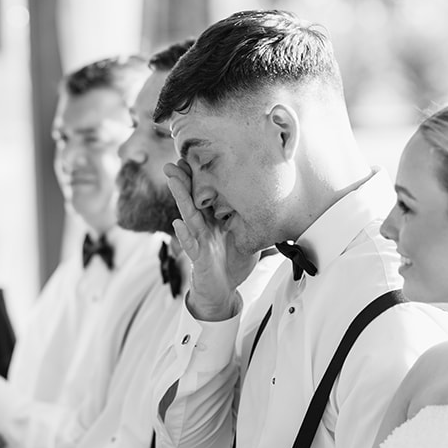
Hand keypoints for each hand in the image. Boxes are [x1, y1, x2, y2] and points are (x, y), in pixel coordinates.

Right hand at [163, 159, 238, 321]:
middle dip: (181, 180)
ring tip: (172, 179)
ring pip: (187, 216)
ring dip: (179, 197)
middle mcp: (203, 227)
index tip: (191, 156)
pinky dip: (184, 235)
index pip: (204, 193)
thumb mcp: (248, 237)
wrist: (224, 291)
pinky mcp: (198, 257)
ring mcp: (198, 241)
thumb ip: (253, 220)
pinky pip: (190, 245)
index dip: (198, 176)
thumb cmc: (232, 263)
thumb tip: (275, 203)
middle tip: (172, 161)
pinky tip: (177, 224)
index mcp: (213, 220)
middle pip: (191, 199)